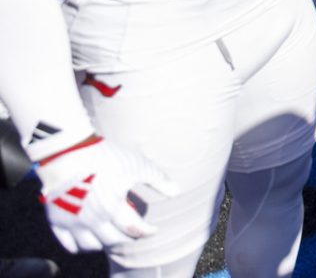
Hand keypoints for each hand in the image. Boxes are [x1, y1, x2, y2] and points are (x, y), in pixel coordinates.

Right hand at [34, 136, 180, 253]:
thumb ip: (158, 179)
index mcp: (113, 208)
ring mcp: (73, 222)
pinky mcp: (56, 220)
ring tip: (112, 234)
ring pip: (90, 246)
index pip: (134, 229)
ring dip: (104, 243)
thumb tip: (176, 191)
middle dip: (126, 237)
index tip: (153, 230)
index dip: (146, 231)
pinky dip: (80, 245)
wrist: (68, 152)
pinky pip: (68, 244)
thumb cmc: (105, 156)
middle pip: (113, 240)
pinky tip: (89, 238)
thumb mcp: (137, 164)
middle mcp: (92, 219)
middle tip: (133, 232)